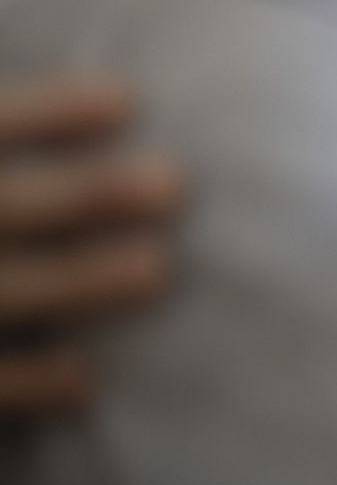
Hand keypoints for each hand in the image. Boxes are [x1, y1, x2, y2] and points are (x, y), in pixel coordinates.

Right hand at [0, 81, 178, 412]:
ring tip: (156, 271)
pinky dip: (27, 383)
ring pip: (1, 293)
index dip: (48, 113)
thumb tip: (142, 102)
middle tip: (171, 185)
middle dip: (83, 196)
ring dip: (73, 284)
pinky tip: (87, 382)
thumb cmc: (16, 214)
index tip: (127, 101)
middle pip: (5, 207)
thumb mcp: (12, 174)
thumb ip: (34, 139)